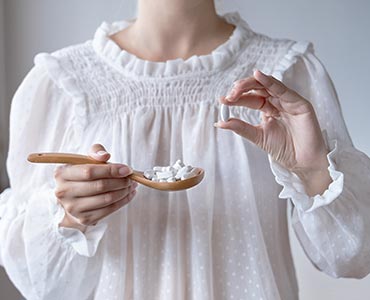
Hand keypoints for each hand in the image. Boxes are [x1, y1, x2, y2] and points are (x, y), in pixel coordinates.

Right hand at [55, 144, 136, 231]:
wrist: (73, 199)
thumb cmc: (81, 175)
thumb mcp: (85, 159)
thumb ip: (95, 152)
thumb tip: (105, 156)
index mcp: (62, 174)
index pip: (89, 172)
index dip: (111, 170)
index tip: (126, 169)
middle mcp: (64, 192)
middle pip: (100, 186)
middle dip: (121, 181)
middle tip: (131, 177)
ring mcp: (73, 208)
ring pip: (107, 199)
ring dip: (124, 191)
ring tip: (131, 184)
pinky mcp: (84, 219)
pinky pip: (110, 210)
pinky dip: (123, 201)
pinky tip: (128, 194)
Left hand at [215, 70, 331, 195]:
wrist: (302, 162)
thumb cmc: (284, 149)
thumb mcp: (257, 136)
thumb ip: (240, 127)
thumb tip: (219, 122)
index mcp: (267, 109)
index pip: (250, 99)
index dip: (236, 98)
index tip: (222, 101)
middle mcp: (277, 102)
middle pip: (257, 89)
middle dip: (241, 89)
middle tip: (229, 95)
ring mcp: (288, 101)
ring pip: (268, 86)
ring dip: (251, 84)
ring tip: (237, 87)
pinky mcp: (299, 103)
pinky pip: (283, 89)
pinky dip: (270, 82)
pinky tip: (258, 76)